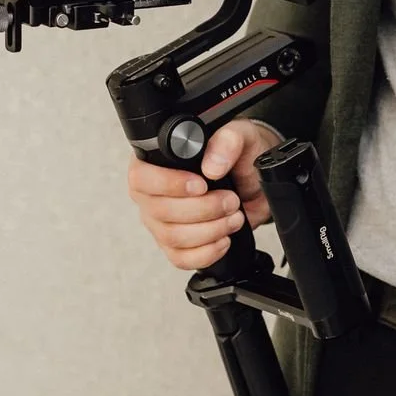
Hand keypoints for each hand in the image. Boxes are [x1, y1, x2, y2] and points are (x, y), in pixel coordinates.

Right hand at [126, 118, 285, 271]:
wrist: (254, 180)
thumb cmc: (237, 154)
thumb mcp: (240, 136)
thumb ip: (227, 141)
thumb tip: (212, 166)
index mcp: (156, 161)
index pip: (141, 178)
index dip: (169, 185)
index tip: (201, 185)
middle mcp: (152, 193)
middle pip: (160, 212)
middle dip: (203, 209)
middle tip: (230, 200)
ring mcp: (161, 222)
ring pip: (172, 237)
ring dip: (210, 230)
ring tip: (234, 216)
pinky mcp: (175, 245)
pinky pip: (181, 258)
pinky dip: (207, 252)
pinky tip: (224, 238)